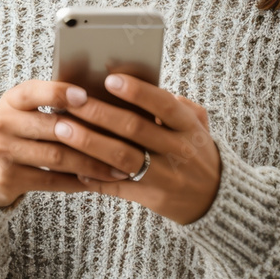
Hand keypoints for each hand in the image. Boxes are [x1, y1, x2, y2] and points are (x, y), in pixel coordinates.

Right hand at [0, 80, 135, 208]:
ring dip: (91, 163)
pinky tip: (97, 181)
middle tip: (122, 140)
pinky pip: (50, 180)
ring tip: (117, 167)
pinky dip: (77, 181)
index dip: (59, 93)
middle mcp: (3, 123)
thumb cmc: (18, 134)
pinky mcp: (7, 178)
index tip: (86, 96)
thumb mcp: (25, 112)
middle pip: (52, 127)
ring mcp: (2, 152)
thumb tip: (102, 99)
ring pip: (56, 157)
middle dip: (90, 134)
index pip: (34, 91)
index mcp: (11, 100)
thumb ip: (52, 104)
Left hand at [57, 73, 221, 225]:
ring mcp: (164, 176)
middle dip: (100, 113)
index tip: (109, 79)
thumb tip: (146, 85)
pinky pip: (117, 187)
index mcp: (189, 127)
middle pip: (134, 129)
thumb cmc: (198, 152)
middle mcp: (178, 150)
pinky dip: (94, 176)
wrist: (216, 200)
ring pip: (121, 157)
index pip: (164, 104)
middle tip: (72, 102)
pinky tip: (72, 166)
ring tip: (63, 129)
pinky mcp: (151, 197)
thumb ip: (177, 105)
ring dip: (89, 142)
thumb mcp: (198, 125)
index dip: (137, 92)